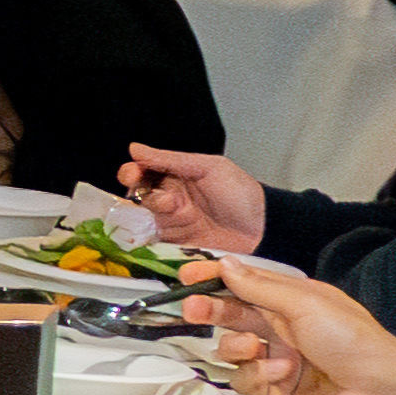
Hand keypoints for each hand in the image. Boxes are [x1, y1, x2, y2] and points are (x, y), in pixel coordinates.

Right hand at [108, 141, 271, 261]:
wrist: (263, 229)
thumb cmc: (240, 194)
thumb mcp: (208, 167)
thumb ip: (170, 159)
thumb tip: (134, 148)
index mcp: (175, 178)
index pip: (142, 173)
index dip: (132, 173)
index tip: (132, 174)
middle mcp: (168, 200)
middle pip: (138, 196)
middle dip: (146, 196)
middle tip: (166, 199)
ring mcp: (171, 224)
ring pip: (144, 218)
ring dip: (157, 215)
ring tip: (181, 214)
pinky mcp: (174, 246)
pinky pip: (152, 242)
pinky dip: (150, 238)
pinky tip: (160, 234)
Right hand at [184, 253, 395, 394]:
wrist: (379, 390)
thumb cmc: (352, 339)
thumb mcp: (305, 302)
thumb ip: (259, 286)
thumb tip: (226, 265)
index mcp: (291, 302)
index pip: (244, 284)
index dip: (215, 278)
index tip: (188, 275)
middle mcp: (280, 329)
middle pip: (230, 315)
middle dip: (209, 310)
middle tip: (192, 309)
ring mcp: (274, 360)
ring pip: (230, 349)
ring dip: (238, 346)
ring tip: (256, 349)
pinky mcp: (272, 391)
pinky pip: (243, 379)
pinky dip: (257, 374)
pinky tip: (281, 373)